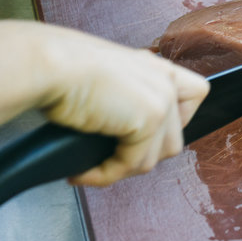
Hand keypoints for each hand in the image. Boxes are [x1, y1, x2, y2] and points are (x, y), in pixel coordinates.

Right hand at [0, 21, 208, 186]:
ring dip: (122, 167)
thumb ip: (133, 100)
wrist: (47, 66)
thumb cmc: (63, 72)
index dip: (175, 122)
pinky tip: (84, 171)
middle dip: (139, 154)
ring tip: (94, 164)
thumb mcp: (111, 83)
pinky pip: (134, 164)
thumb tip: (134, 137)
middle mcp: (165, 80)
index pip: (194, 97)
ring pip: (154, 157)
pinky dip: (107, 174)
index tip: (141, 133)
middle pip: (172, 139)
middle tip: (108, 157)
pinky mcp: (150, 118)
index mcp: (158, 68)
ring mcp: (162, 99)